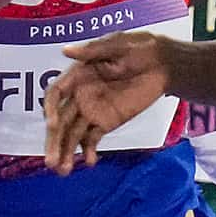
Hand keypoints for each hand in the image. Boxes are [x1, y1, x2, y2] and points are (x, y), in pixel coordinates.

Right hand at [44, 32, 175, 173]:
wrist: (165, 65)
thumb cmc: (140, 48)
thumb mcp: (118, 45)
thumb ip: (92, 51)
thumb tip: (65, 51)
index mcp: (78, 75)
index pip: (56, 94)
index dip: (50, 110)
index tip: (52, 125)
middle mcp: (80, 96)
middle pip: (60, 121)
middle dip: (54, 142)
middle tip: (51, 162)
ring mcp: (92, 111)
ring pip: (73, 134)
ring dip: (67, 152)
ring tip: (63, 172)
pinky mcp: (106, 123)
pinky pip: (92, 139)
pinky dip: (89, 152)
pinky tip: (90, 162)